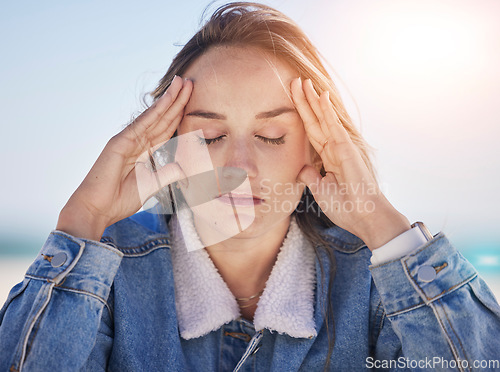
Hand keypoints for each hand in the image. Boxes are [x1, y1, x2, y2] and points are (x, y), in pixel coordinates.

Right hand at [56, 76, 192, 240]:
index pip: (167, 129)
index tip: (193, 101)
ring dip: (169, 99)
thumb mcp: (152, 186)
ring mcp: (128, 140)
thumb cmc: (120, 199)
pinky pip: (142, 124)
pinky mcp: (120, 142)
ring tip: (182, 82)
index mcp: (145, 151)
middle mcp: (137, 142)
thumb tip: (184, 168)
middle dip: (177, 100)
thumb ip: (167, 174)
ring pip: (154, 116)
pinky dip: (155, 111)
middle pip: (163, 118)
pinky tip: (167, 99)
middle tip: (190, 82)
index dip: (180, 115)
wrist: (97, 208)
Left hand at [290, 77, 409, 249]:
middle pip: (315, 120)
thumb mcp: (320, 190)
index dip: (302, 115)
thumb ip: (312, 176)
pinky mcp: (346, 148)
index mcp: (328, 158)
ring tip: (302, 81)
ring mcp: (340, 146)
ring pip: (323, 118)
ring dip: (313, 99)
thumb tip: (303, 168)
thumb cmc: (345, 206)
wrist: (363, 216)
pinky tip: (320, 95)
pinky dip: (327, 110)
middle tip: (294, 81)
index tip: (293, 99)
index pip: (311, 131)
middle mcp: (334, 148)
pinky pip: (333, 125)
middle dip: (304, 101)